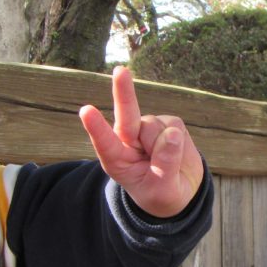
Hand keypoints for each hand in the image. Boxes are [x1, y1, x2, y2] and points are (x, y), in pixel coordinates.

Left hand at [79, 66, 203, 217]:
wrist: (180, 190)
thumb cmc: (162, 195)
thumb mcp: (162, 190)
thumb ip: (165, 166)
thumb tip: (173, 133)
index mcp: (116, 159)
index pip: (105, 143)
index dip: (97, 127)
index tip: (86, 111)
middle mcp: (128, 139)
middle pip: (126, 113)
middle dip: (124, 92)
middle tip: (121, 71)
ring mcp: (148, 128)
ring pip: (156, 128)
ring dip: (165, 146)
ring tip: (167, 163)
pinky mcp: (168, 122)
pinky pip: (175, 126)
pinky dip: (180, 142)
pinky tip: (176, 151)